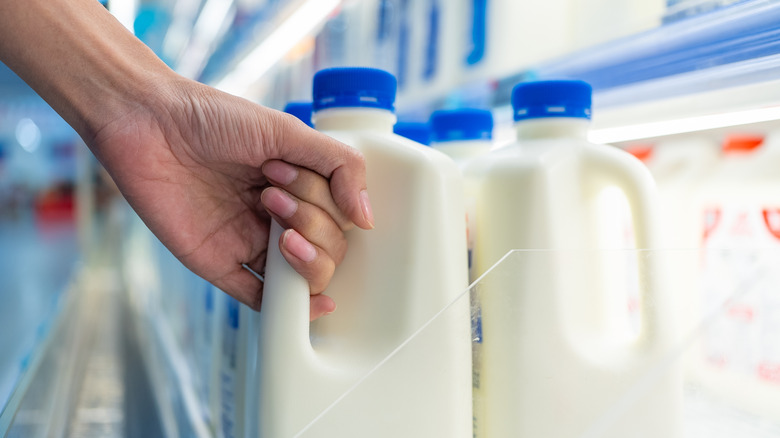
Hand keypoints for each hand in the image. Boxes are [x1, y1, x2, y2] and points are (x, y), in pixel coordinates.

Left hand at [91, 78, 372, 319]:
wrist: (145, 122)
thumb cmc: (211, 117)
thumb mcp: (285, 130)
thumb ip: (339, 166)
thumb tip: (368, 218)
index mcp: (298, 186)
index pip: (340, 217)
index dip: (324, 202)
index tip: (286, 169)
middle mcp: (278, 216)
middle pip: (328, 250)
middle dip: (312, 222)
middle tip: (271, 191)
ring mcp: (248, 241)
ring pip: (300, 278)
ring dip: (304, 261)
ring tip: (274, 222)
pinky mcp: (217, 263)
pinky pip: (256, 296)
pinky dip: (284, 308)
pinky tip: (307, 305)